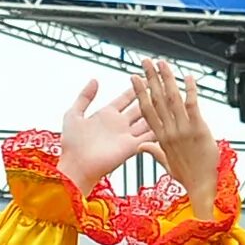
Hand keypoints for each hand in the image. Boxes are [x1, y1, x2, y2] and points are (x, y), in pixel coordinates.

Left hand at [58, 69, 167, 191]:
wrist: (76, 167)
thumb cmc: (72, 144)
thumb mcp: (74, 115)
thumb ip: (84, 97)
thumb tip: (95, 80)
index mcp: (106, 115)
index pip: (125, 98)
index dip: (135, 88)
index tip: (146, 77)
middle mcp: (119, 124)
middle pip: (140, 107)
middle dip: (151, 96)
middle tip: (164, 85)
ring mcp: (127, 136)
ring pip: (147, 120)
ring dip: (158, 111)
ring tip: (172, 99)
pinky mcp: (132, 147)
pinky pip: (149, 137)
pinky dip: (160, 129)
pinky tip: (171, 120)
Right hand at [128, 56, 220, 203]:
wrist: (202, 186)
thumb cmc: (187, 177)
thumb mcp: (167, 165)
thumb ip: (154, 152)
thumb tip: (142, 146)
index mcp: (160, 138)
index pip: (146, 110)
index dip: (140, 92)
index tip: (135, 78)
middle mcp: (169, 131)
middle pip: (156, 99)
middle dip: (151, 78)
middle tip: (146, 62)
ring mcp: (183, 129)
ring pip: (172, 98)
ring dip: (167, 78)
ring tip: (162, 63)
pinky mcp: (198, 129)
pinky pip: (192, 105)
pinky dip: (191, 90)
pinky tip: (188, 77)